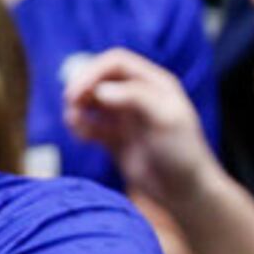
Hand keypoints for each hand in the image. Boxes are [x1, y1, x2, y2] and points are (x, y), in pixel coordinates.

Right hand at [63, 48, 218, 208]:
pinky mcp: (115, 138)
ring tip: (73, 122)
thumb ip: (135, 98)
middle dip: (82, 87)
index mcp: (154, 83)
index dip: (93, 70)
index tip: (77, 89)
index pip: (116, 62)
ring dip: (78, 107)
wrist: (184, 191)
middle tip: (70, 103)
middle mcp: (137, 95)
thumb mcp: (165, 119)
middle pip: (100, 78)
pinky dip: (80, 127)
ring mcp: (125, 117)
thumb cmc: (182, 153)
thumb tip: (100, 91)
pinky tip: (81, 137)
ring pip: (91, 101)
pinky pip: (90, 125)